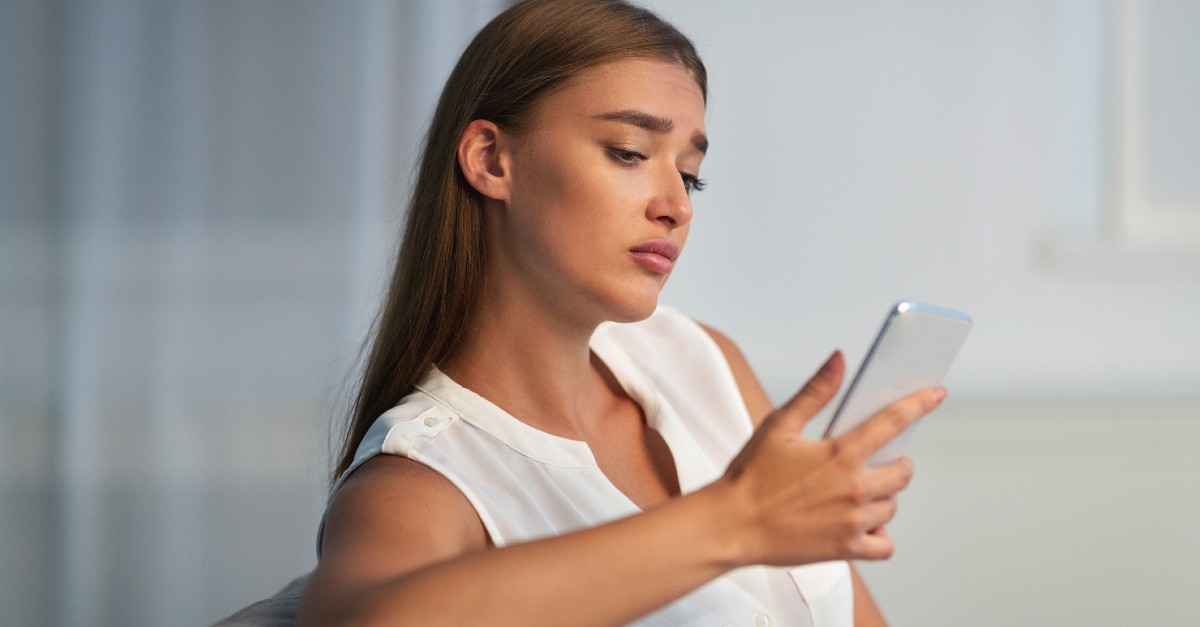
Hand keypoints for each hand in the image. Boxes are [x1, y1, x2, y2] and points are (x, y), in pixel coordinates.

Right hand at [720, 350, 944, 566]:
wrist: (730, 525)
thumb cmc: (750, 476)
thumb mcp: (778, 425)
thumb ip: (815, 392)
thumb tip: (838, 360)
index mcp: (841, 454)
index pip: (893, 422)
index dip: (919, 403)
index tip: (936, 394)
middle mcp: (854, 489)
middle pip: (904, 472)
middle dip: (896, 462)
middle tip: (874, 461)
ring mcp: (853, 522)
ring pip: (893, 506)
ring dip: (883, 497)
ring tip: (857, 491)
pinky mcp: (845, 549)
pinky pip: (884, 545)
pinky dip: (879, 535)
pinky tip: (862, 524)